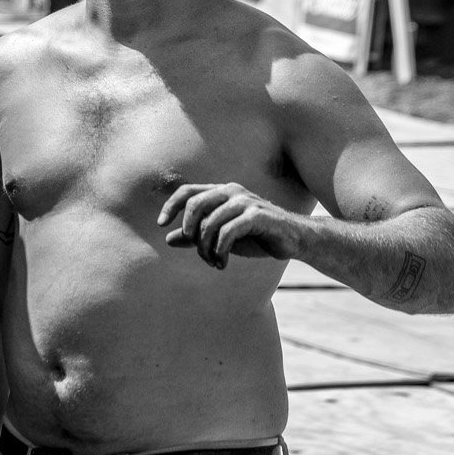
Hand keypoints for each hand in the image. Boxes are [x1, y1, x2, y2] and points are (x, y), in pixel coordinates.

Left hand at [157, 182, 303, 269]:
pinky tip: (223, 263)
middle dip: (189, 232)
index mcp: (221, 192)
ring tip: (213, 262)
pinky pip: (228, 231)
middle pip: (195, 205)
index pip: (188, 191)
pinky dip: (220, 250)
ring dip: (206, 248)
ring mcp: (245, 201)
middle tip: (199, 252)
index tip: (161, 224)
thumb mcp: (221, 237)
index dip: (171, 206)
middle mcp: (231, 191)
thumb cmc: (256, 236)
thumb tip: (168, 239)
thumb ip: (196, 236)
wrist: (293, 239)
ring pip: (210, 222)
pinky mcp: (257, 215)